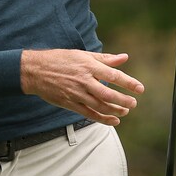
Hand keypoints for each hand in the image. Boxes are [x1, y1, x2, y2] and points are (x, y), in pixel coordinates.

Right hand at [20, 49, 144, 125]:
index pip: (113, 75)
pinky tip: (113, 120)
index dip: (128, 83)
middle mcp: (83, 80)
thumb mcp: (82, 55)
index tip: (140, 88)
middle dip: (123, 100)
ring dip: (115, 110)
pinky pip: (89, 114)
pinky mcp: (70, 103)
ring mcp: (76, 93)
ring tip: (125, 111)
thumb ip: (104, 59)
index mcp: (88, 66)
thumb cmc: (60, 59)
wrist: (35, 71)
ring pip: (99, 106)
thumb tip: (124, 57)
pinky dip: (102, 118)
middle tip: (134, 102)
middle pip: (108, 94)